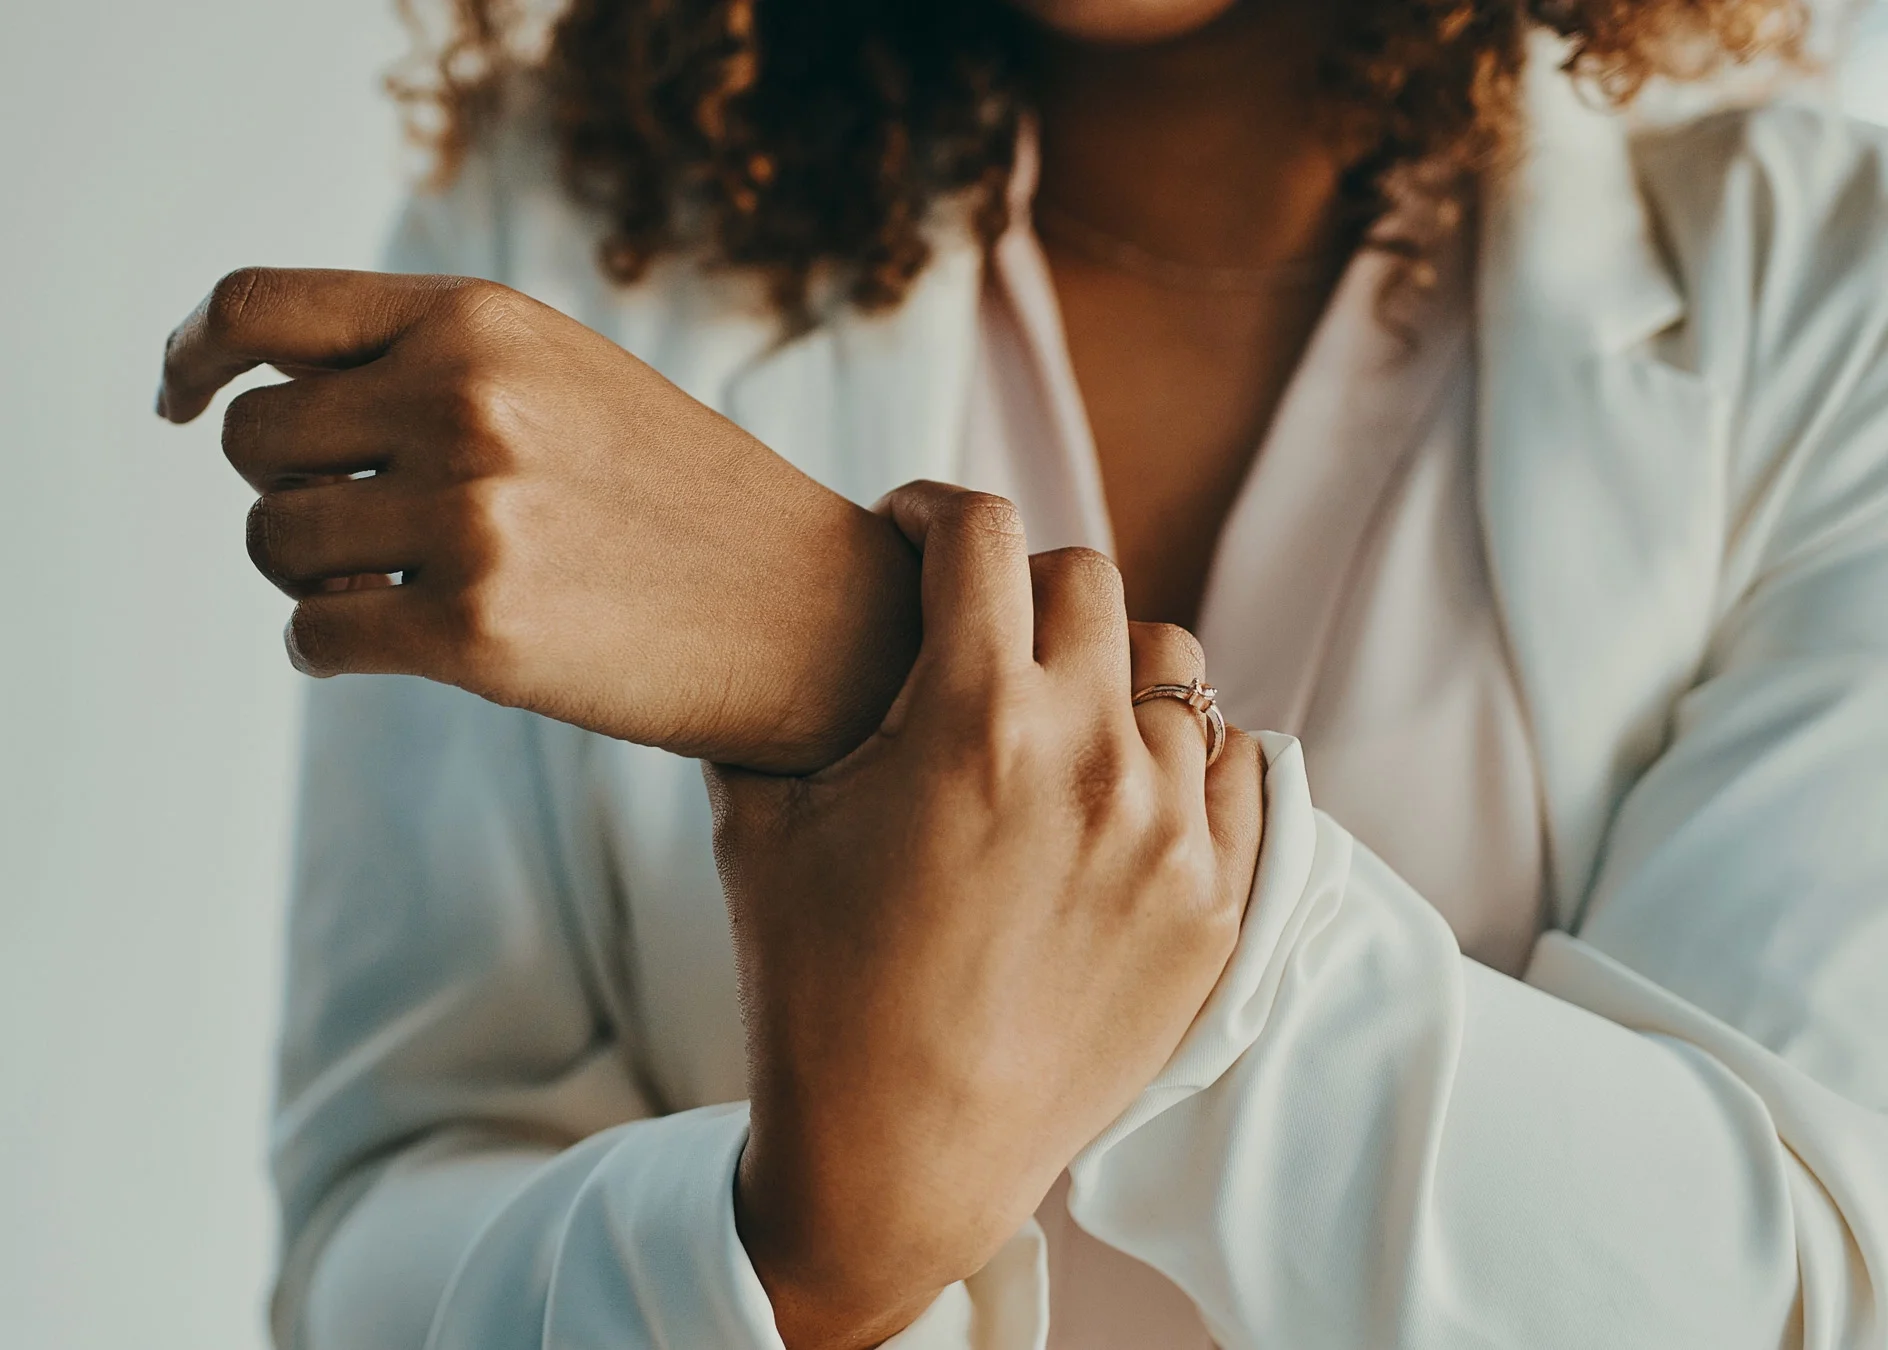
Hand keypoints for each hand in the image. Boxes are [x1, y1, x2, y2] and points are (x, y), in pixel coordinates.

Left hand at [156, 268, 919, 771]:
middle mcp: (463, 398)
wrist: (809, 612)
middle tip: (359, 528)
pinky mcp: (475, 630)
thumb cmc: (670, 497)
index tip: (180, 400)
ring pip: (270, 543)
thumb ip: (420, 359)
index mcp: (477, 318)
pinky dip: (330, 648)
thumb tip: (251, 393)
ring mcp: (470, 513)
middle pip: (250, 442)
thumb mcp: (556, 375)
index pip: (258, 308)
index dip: (193, 355)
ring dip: (309, 576)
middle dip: (282, 491)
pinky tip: (397, 645)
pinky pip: (314, 636)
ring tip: (397, 587)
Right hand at [705, 483, 1264, 1349]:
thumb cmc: (811, 992)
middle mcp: (1094, 759)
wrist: (902, 1156)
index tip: (911, 534)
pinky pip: (1236, 767)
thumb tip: (783, 630)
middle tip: (976, 627)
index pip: (983, 532)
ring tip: (1054, 715)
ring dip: (1106, 667)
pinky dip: (1183, 754)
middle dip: (1019, 585)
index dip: (933, 511)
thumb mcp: (760, 826)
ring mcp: (1171, 834)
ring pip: (1173, 669)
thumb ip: (779, 704)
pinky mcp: (1216, 904)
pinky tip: (1122, 781)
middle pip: (1087, 579)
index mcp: (975, 720)